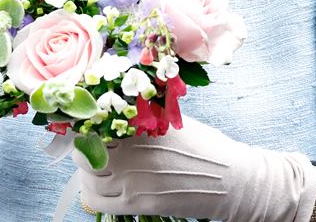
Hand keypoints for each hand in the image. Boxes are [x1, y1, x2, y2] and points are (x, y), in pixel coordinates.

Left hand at [74, 116, 315, 221]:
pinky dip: (92, 192)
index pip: (94, 120)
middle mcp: (133, 152)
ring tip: (97, 165)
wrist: (231, 180)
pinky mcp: (136, 203)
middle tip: (90, 144)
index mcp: (142, 124)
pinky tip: (101, 185)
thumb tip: (110, 112)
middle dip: (84, 145)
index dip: (85, 121)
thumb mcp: (172, 120)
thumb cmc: (205, 146)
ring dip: (87, 169)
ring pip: (87, 176)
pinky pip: (96, 200)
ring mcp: (132, 180)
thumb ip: (141, 117)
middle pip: (85, 148)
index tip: (85, 121)